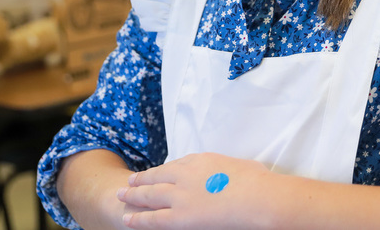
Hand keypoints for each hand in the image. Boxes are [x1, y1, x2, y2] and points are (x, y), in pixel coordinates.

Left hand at [119, 153, 274, 228]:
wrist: (258, 197)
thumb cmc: (257, 183)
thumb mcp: (239, 166)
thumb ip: (225, 171)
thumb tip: (228, 176)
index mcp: (201, 160)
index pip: (176, 164)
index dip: (163, 171)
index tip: (157, 173)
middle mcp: (185, 175)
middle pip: (157, 176)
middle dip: (141, 180)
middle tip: (129, 182)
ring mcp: (181, 195)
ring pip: (150, 195)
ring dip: (133, 196)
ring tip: (121, 196)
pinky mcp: (180, 217)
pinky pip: (153, 219)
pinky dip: (138, 219)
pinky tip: (128, 219)